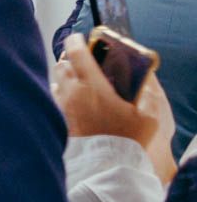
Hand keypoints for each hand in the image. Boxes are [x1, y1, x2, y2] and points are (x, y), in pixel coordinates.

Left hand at [53, 33, 167, 154]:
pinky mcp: (58, 120)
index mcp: (94, 87)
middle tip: (78, 60)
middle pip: (61, 65)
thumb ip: (147, 96)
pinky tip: (68, 98)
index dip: (75, 41)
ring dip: (62, 77)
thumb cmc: (129, 140)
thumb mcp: (148, 116)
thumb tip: (146, 82)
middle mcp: (73, 93)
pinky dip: (58, 94)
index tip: (77, 37)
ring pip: (54, 81)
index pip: (78, 54)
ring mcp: (62, 107)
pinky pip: (52, 100)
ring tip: (74, 79)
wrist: (107, 165)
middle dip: (69, 59)